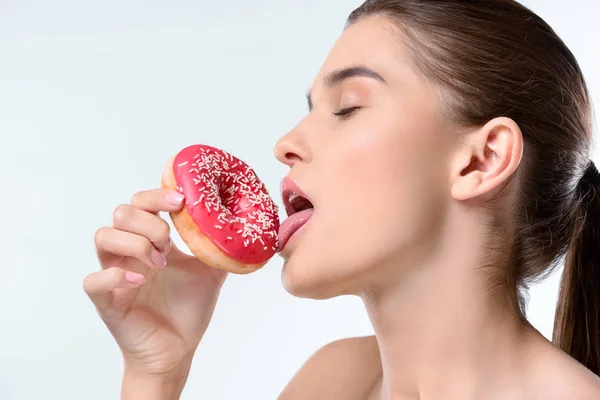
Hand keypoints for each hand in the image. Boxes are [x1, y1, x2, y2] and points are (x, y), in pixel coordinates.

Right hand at [84, 188, 226, 384]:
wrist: (177, 350)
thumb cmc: (188, 310)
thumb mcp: (210, 272)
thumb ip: (217, 248)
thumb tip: (237, 227)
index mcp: (151, 241)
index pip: (141, 203)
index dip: (156, 196)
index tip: (180, 201)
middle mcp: (129, 253)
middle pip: (120, 213)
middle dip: (149, 222)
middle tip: (169, 244)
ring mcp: (115, 275)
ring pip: (103, 237)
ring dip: (134, 244)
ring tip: (159, 263)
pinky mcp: (107, 301)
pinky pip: (93, 280)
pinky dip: (115, 276)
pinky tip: (139, 281)